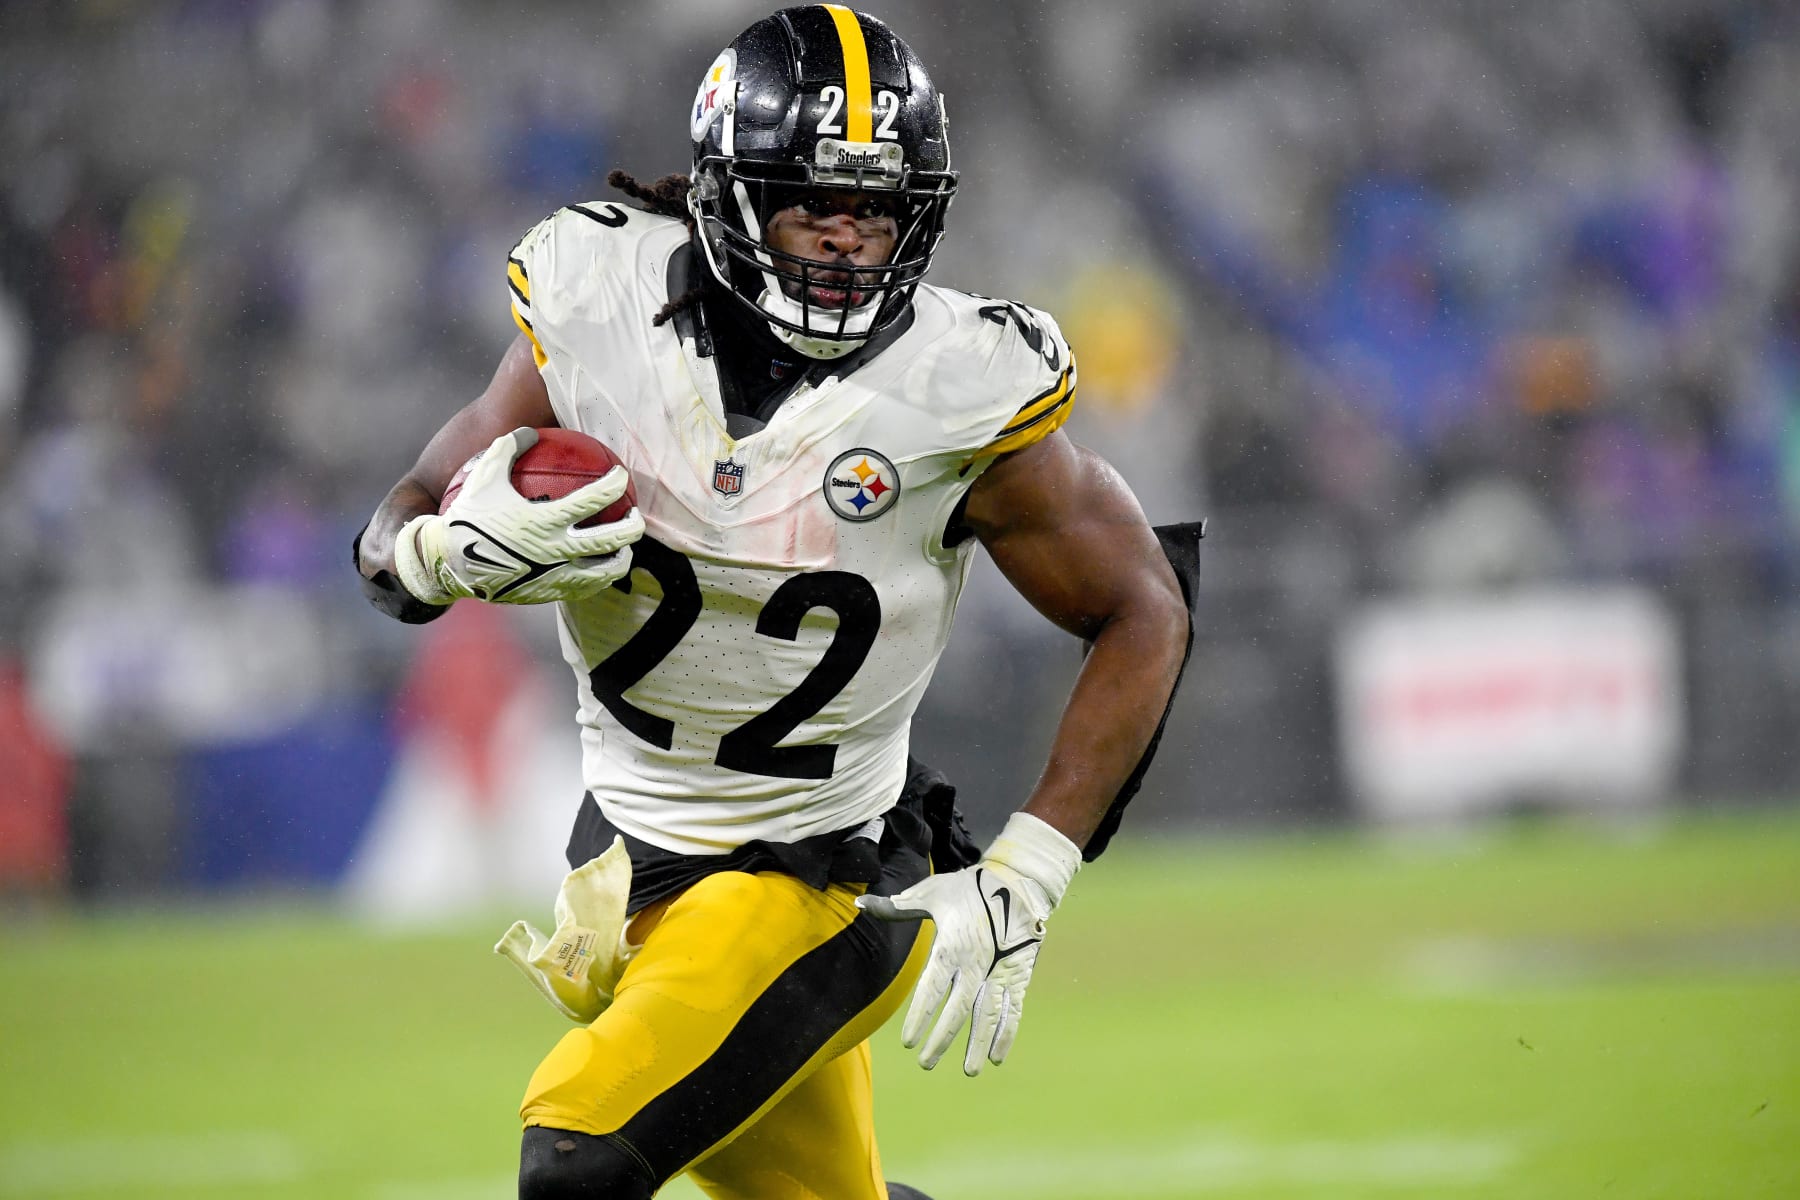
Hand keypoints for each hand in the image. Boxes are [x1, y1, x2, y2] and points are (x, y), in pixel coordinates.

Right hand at [394, 428, 643, 604]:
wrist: (447, 566)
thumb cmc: (465, 517)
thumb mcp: (483, 477)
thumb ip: (507, 448)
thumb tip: (528, 430)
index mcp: (543, 520)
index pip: (592, 501)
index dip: (613, 485)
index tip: (621, 475)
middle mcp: (554, 551)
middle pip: (611, 540)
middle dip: (632, 526)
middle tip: (635, 514)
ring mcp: (554, 576)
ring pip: (604, 571)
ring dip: (621, 558)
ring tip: (624, 549)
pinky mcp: (549, 593)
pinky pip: (584, 588)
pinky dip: (597, 577)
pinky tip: (597, 569)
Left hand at [858, 812, 1080, 1074]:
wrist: (1017, 881)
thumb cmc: (967, 888)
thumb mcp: (930, 892)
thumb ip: (896, 906)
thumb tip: (859, 902)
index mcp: (951, 946)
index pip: (931, 989)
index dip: (920, 1017)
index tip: (907, 1042)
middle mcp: (976, 963)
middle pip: (958, 1008)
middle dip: (942, 1038)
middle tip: (925, 1063)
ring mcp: (999, 970)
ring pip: (988, 1014)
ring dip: (978, 1043)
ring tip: (968, 1070)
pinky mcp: (1018, 974)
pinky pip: (1013, 1008)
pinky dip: (1006, 1033)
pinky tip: (997, 1056)